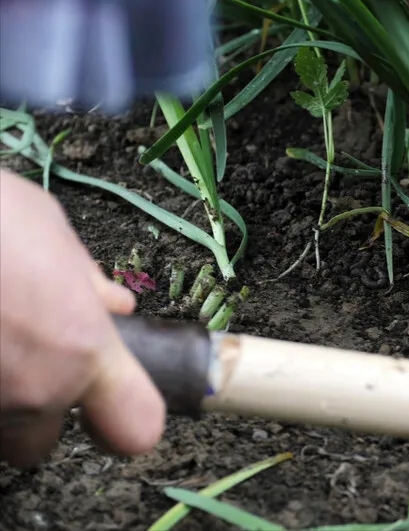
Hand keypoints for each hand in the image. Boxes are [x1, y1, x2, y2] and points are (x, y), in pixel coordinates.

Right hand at [0, 169, 164, 467]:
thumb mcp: (45, 225)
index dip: (121, 417)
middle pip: (38, 443)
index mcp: (82, 349)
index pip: (134, 428)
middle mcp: (32, 391)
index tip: (107, 398)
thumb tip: (111, 304)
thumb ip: (83, 278)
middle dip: (29, 410)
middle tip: (14, 358)